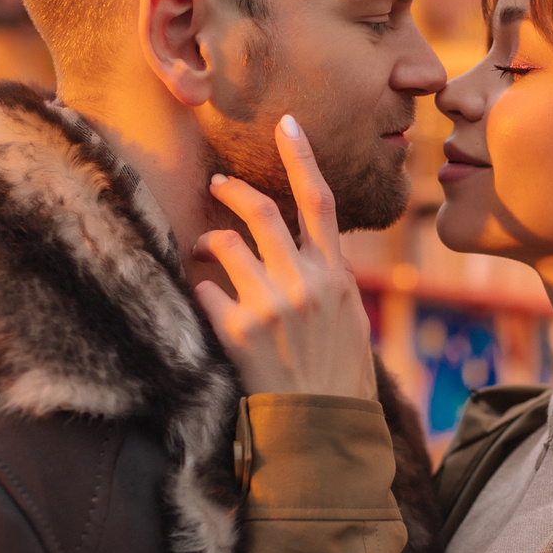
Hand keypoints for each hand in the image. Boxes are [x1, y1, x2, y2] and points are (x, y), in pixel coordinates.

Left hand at [193, 116, 376, 399]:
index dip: (301, 157)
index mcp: (336, 274)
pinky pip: (204, 288)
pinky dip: (201, 289)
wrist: (322, 429)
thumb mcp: (351, 320)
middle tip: (217, 184)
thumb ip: (332, 279)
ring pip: (225, 245)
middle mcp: (304, 280)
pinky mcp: (238, 330)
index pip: (319, 200)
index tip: (285, 123)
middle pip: (259, 211)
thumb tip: (318, 249)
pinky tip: (208, 303)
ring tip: (203, 248)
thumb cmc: (341, 377)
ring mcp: (270, 303)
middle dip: (232, 191)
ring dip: (208, 241)